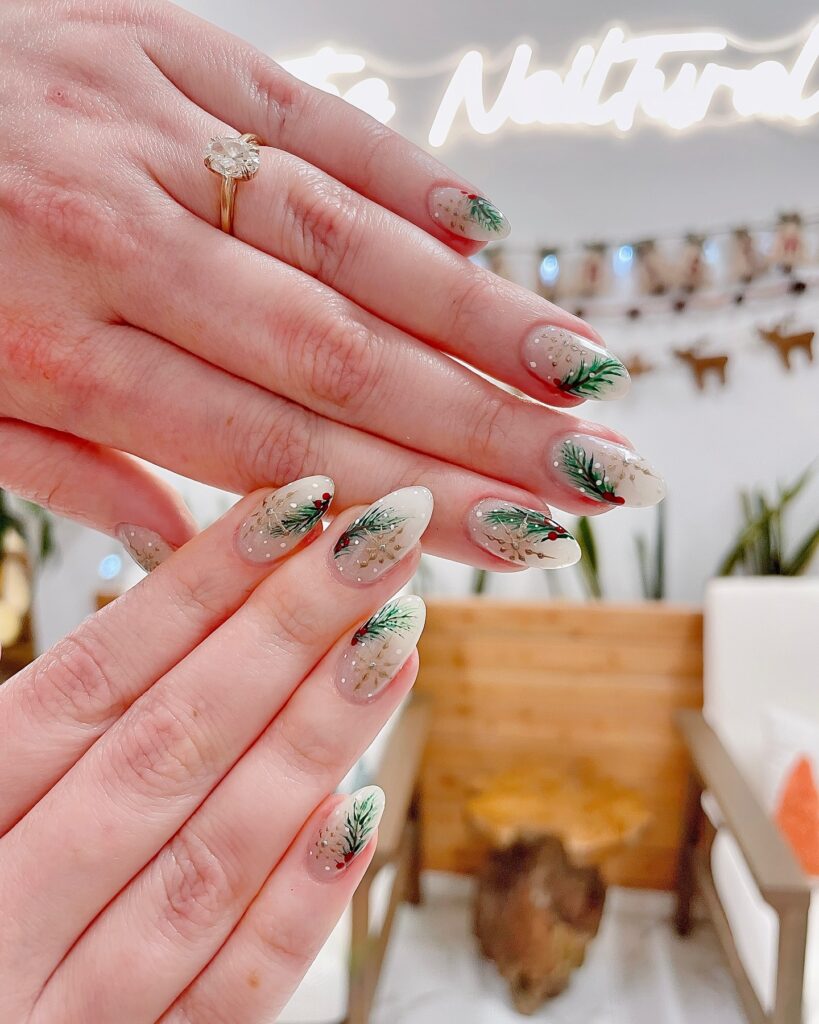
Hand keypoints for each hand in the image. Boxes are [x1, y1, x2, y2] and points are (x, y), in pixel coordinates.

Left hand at [0, 0, 663, 572]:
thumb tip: (193, 554)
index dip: (412, 497)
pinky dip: (406, 178)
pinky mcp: (169, 44)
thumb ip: (73, 477)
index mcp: (60, 348)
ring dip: (479, 313)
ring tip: (581, 374)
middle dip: (484, 423)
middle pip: (340, 354)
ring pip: (347, 242)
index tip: (514, 534)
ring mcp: (150, 131)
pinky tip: (490, 238)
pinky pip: (311, 117)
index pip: (280, 448)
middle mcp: (117, 240)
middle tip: (593, 469)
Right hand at [0, 477, 430, 1021]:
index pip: (88, 682)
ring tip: (397, 639)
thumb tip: (177, 609)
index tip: (295, 509)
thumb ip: (49, 730)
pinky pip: (229, 996)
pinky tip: (363, 810)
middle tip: (380, 542)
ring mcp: (65, 1014)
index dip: (197, 590)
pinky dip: (297, 902)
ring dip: (314, 739)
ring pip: (210, 857)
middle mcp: (1, 918)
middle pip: (164, 747)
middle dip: (284, 633)